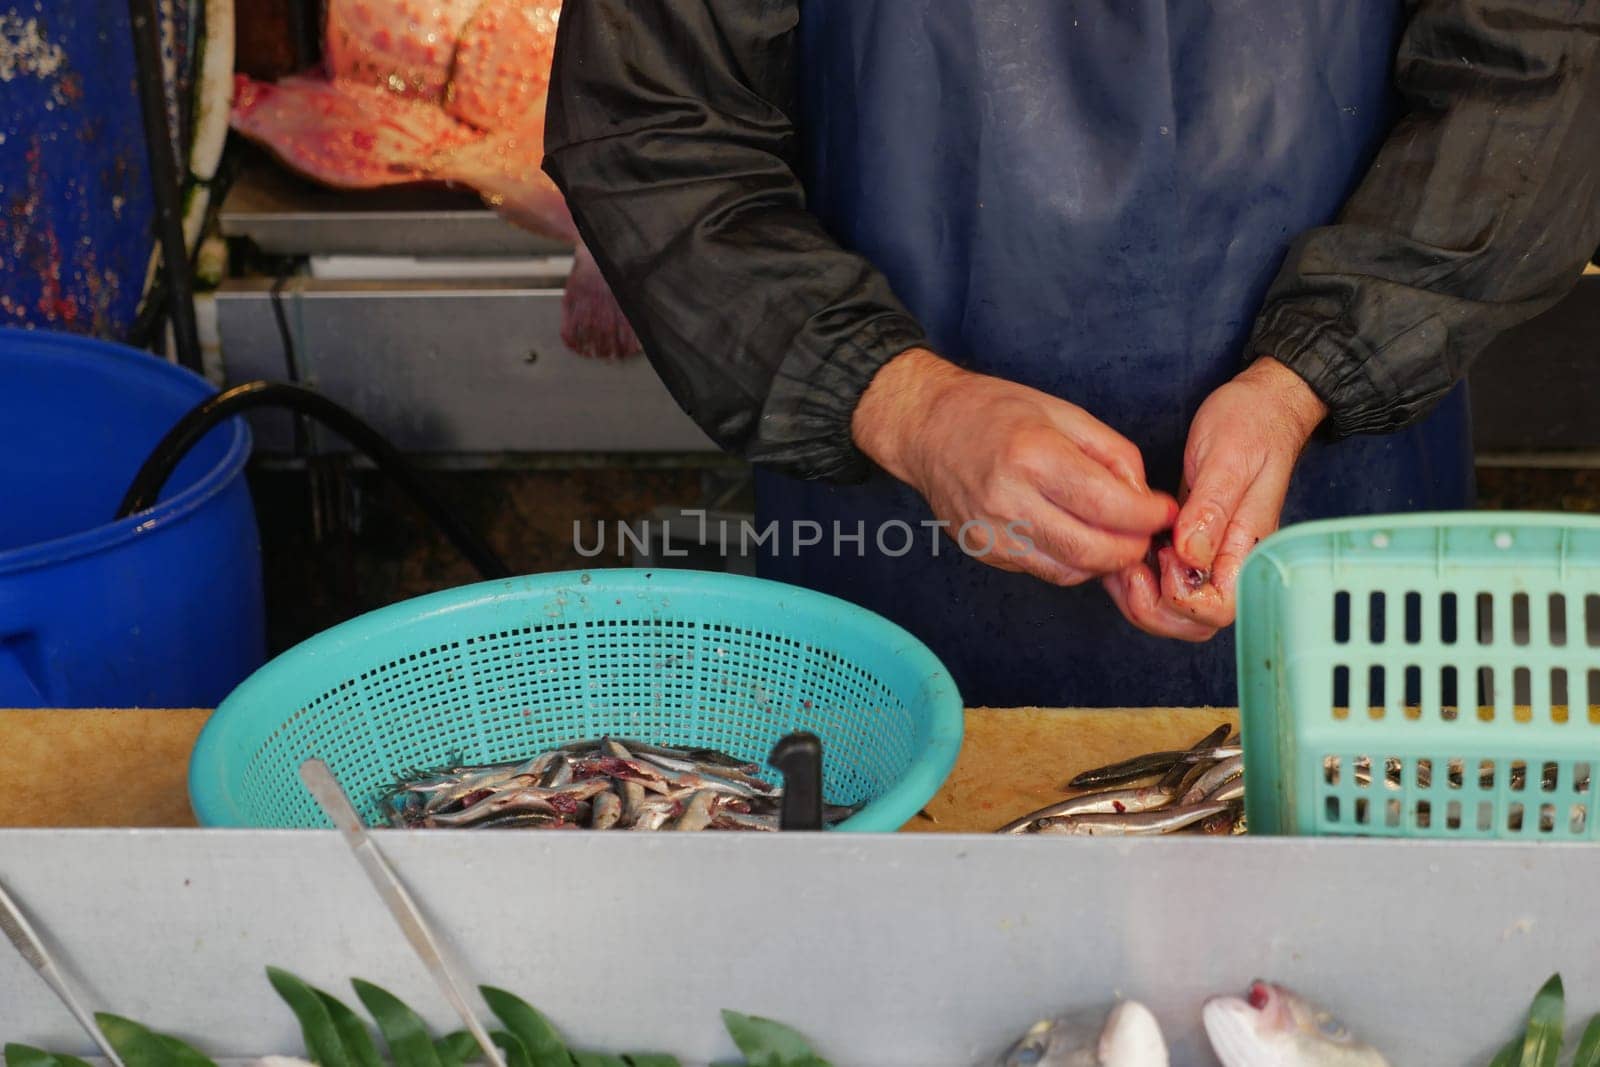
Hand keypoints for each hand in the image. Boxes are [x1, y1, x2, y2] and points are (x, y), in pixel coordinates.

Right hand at [852, 348, 1177, 585]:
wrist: (927, 429)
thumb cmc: (996, 413)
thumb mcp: (1065, 413)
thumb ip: (1113, 455)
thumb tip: (1144, 499)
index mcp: (1032, 455)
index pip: (1107, 506)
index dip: (1148, 517)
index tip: (1164, 511)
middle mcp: (1007, 499)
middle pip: (1092, 550)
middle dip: (1132, 548)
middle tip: (1145, 532)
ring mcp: (991, 532)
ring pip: (1070, 571)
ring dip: (1103, 560)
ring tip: (1113, 534)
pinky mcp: (985, 552)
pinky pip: (1044, 570)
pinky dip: (1071, 561)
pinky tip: (1075, 535)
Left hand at [1103, 357, 1327, 639]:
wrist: (1261, 405)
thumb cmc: (1251, 424)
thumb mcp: (1228, 458)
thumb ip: (1211, 508)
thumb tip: (1190, 555)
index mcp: (1248, 547)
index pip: (1220, 608)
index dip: (1182, 598)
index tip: (1164, 557)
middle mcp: (1230, 560)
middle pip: (1195, 623)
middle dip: (1155, 610)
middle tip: (1130, 567)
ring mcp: (1210, 556)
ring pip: (1176, 611)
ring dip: (1142, 599)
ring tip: (1122, 560)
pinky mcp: (1190, 546)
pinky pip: (1166, 584)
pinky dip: (1140, 580)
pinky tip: (1123, 553)